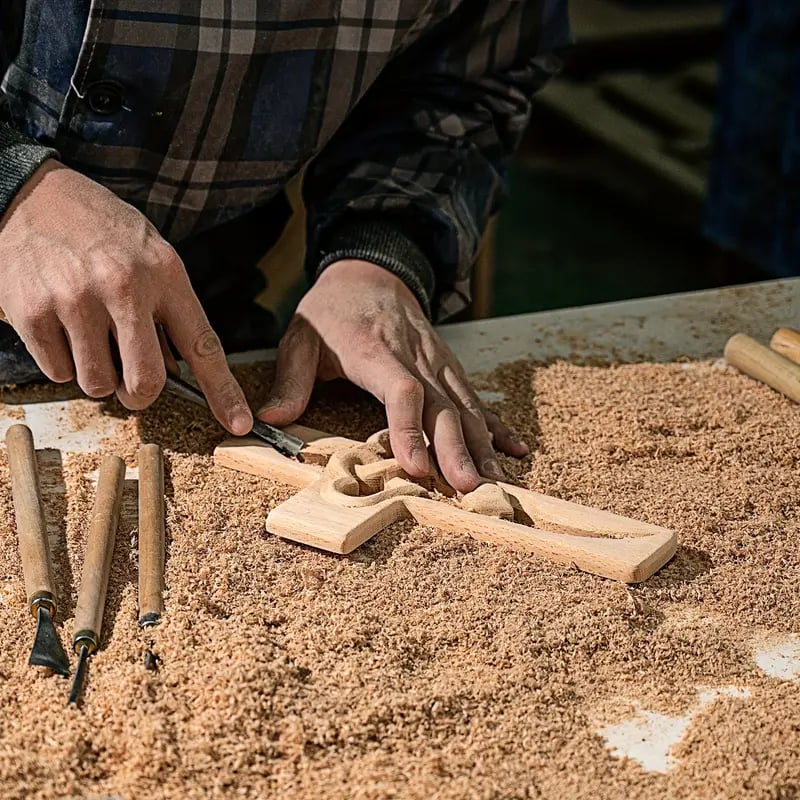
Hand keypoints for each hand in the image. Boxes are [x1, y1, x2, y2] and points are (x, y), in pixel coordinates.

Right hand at [0, 161, 251, 433]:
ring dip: (98, 378)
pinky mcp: (33, 312)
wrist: (32, 195)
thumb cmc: (102, 230)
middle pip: (147, 382)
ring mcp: (76, 301)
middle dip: (140, 395)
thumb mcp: (152, 254)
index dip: (223, 392)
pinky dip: (63, 363)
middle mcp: (124, 288)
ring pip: (98, 385)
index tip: (239, 425)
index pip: (203, 346)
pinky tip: (62, 328)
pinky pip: (58, 373)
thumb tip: (179, 371)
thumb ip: (170, 310)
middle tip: (132, 384)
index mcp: (165, 274)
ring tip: (91, 339)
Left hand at [257, 259, 527, 492]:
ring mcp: (437, 360)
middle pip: (442, 404)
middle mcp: (414, 356)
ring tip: (494, 481)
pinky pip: (475, 396)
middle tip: (469, 487)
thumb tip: (269, 420)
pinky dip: (494, 424)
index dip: (409, 428)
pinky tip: (513, 447)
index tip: (416, 466)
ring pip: (465, 404)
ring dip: (481, 444)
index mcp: (374, 350)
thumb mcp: (301, 336)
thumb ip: (290, 379)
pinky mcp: (448, 364)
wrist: (371, 269)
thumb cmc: (332, 309)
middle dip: (457, 448)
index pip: (400, 390)